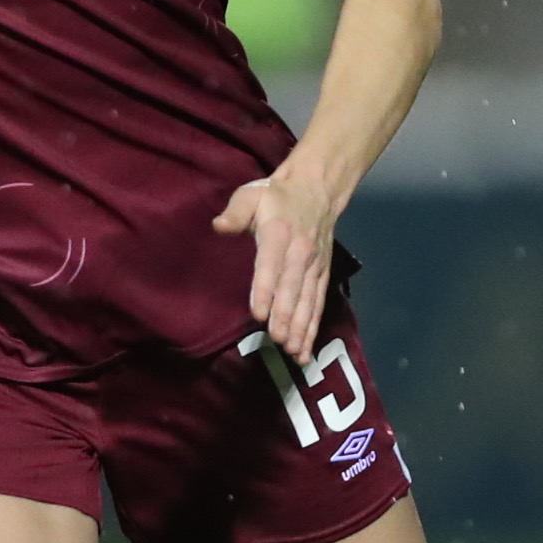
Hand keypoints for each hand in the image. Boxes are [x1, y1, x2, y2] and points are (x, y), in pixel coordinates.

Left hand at [212, 163, 340, 364]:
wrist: (316, 189)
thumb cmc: (275, 197)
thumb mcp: (251, 195)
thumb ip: (236, 212)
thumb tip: (219, 226)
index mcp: (279, 233)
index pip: (271, 264)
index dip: (265, 289)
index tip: (259, 313)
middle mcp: (300, 253)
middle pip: (292, 288)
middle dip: (286, 316)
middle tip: (278, 341)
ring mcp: (314, 266)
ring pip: (308, 301)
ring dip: (301, 328)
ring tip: (294, 353)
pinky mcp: (322, 275)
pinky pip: (319, 304)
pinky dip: (313, 328)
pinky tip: (306, 350)